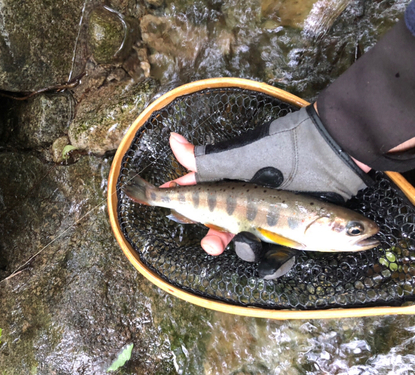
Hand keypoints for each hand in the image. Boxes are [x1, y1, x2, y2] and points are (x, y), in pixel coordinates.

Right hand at [162, 105, 372, 255]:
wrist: (327, 156)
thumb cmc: (278, 154)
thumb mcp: (237, 158)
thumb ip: (202, 158)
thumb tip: (172, 138)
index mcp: (226, 181)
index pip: (196, 192)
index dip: (180, 200)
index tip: (167, 203)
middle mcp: (242, 200)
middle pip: (218, 226)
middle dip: (213, 239)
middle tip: (212, 245)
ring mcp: (264, 216)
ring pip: (243, 241)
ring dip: (241, 247)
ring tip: (249, 241)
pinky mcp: (285, 230)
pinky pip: (271, 250)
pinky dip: (273, 256)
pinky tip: (279, 254)